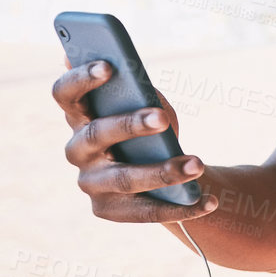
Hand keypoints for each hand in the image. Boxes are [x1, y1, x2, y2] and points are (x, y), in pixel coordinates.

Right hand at [53, 59, 216, 222]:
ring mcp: (90, 183)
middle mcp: (77, 150)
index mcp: (79, 116)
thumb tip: (123, 66)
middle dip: (130, 125)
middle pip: (96, 134)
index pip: (65, 94)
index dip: (81, 78)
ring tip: (197, 164)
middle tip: (163, 117)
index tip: (109, 65)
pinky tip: (209, 201)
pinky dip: (182, 207)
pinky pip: (145, 211)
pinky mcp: (107, 210)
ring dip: (163, 172)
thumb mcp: (145, 105)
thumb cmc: (149, 127)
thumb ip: (136, 89)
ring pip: (124, 178)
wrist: (159, 171)